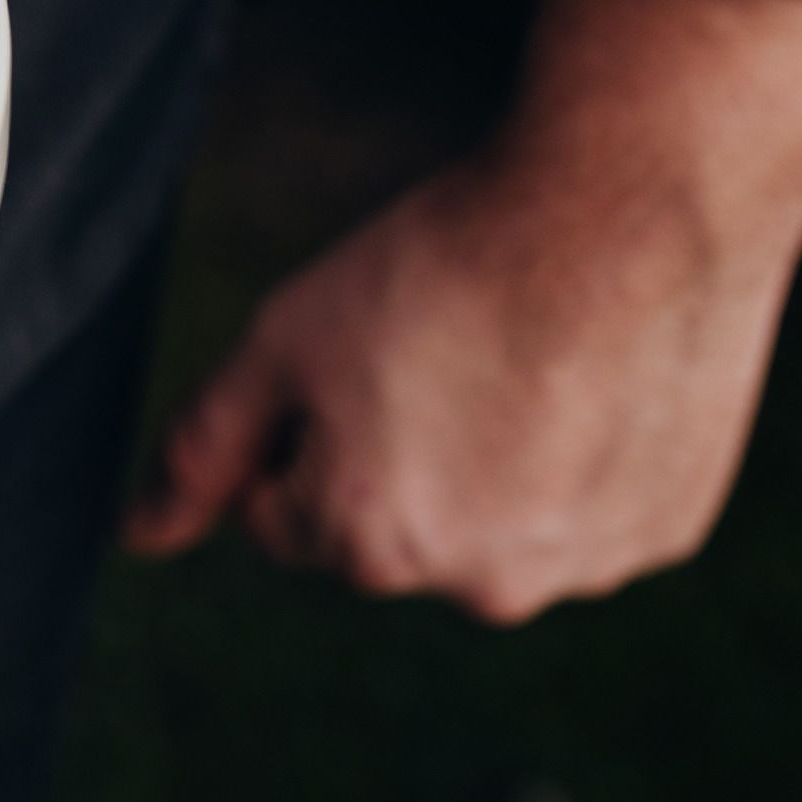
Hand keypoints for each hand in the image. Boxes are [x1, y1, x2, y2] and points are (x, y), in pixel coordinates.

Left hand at [124, 0, 801, 620]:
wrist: (624, 212)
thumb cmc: (437, 269)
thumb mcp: (281, 343)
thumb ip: (203, 450)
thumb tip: (136, 536)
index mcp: (371, 546)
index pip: (280, 512)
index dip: (298, 425)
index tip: (352, 356)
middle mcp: (482, 588)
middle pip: (388, 529)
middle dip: (391, 457)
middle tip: (437, 349)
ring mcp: (585, 567)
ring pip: (494, 525)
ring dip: (490, 464)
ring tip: (519, 356)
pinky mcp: (665, 531)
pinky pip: (588, 508)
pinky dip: (579, 457)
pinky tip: (589, 376)